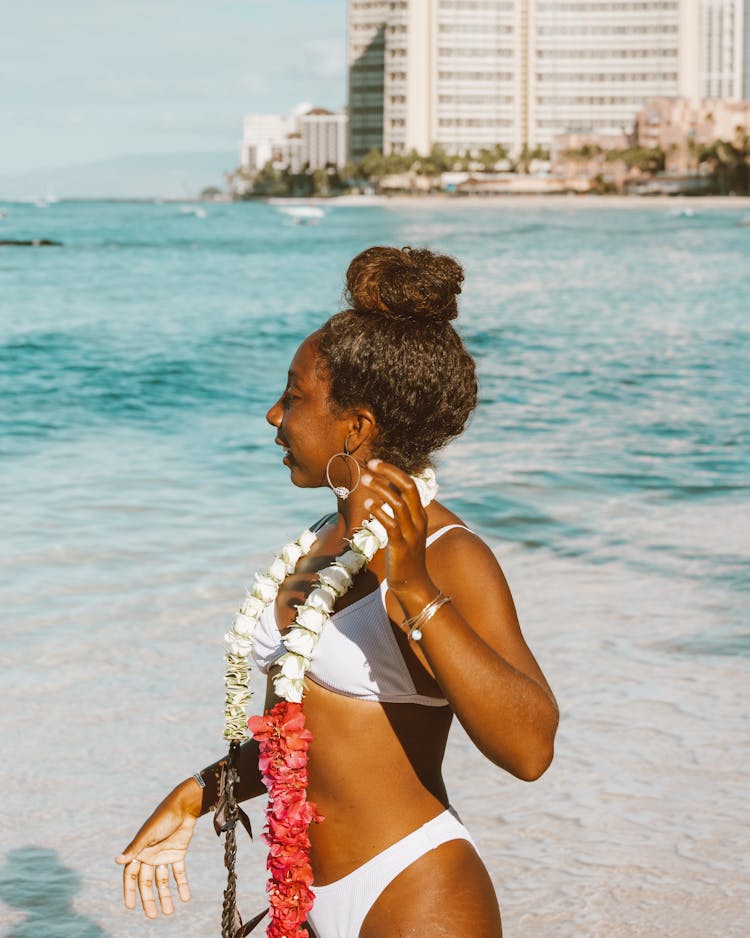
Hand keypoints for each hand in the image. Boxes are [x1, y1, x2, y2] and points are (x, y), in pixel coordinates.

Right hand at [115, 778, 200, 918]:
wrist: (184, 805)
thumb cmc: (163, 817)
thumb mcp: (149, 833)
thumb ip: (135, 848)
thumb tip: (117, 861)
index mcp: (140, 851)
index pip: (132, 875)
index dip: (130, 890)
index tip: (130, 906)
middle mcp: (150, 856)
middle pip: (147, 882)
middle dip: (149, 899)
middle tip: (153, 916)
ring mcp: (164, 855)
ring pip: (163, 880)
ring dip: (165, 895)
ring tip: (169, 912)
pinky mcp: (178, 853)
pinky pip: (179, 872)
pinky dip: (182, 885)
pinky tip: (185, 897)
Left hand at [361, 459, 434, 599]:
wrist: (414, 585)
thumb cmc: (405, 556)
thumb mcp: (405, 530)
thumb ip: (399, 512)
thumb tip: (385, 493)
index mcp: (420, 514)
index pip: (410, 484)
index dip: (393, 471)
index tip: (376, 462)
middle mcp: (418, 520)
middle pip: (407, 487)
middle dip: (389, 472)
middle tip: (370, 463)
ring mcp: (410, 532)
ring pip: (397, 503)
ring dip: (379, 488)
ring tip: (363, 479)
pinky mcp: (400, 545)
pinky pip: (390, 523)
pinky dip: (379, 511)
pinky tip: (367, 504)